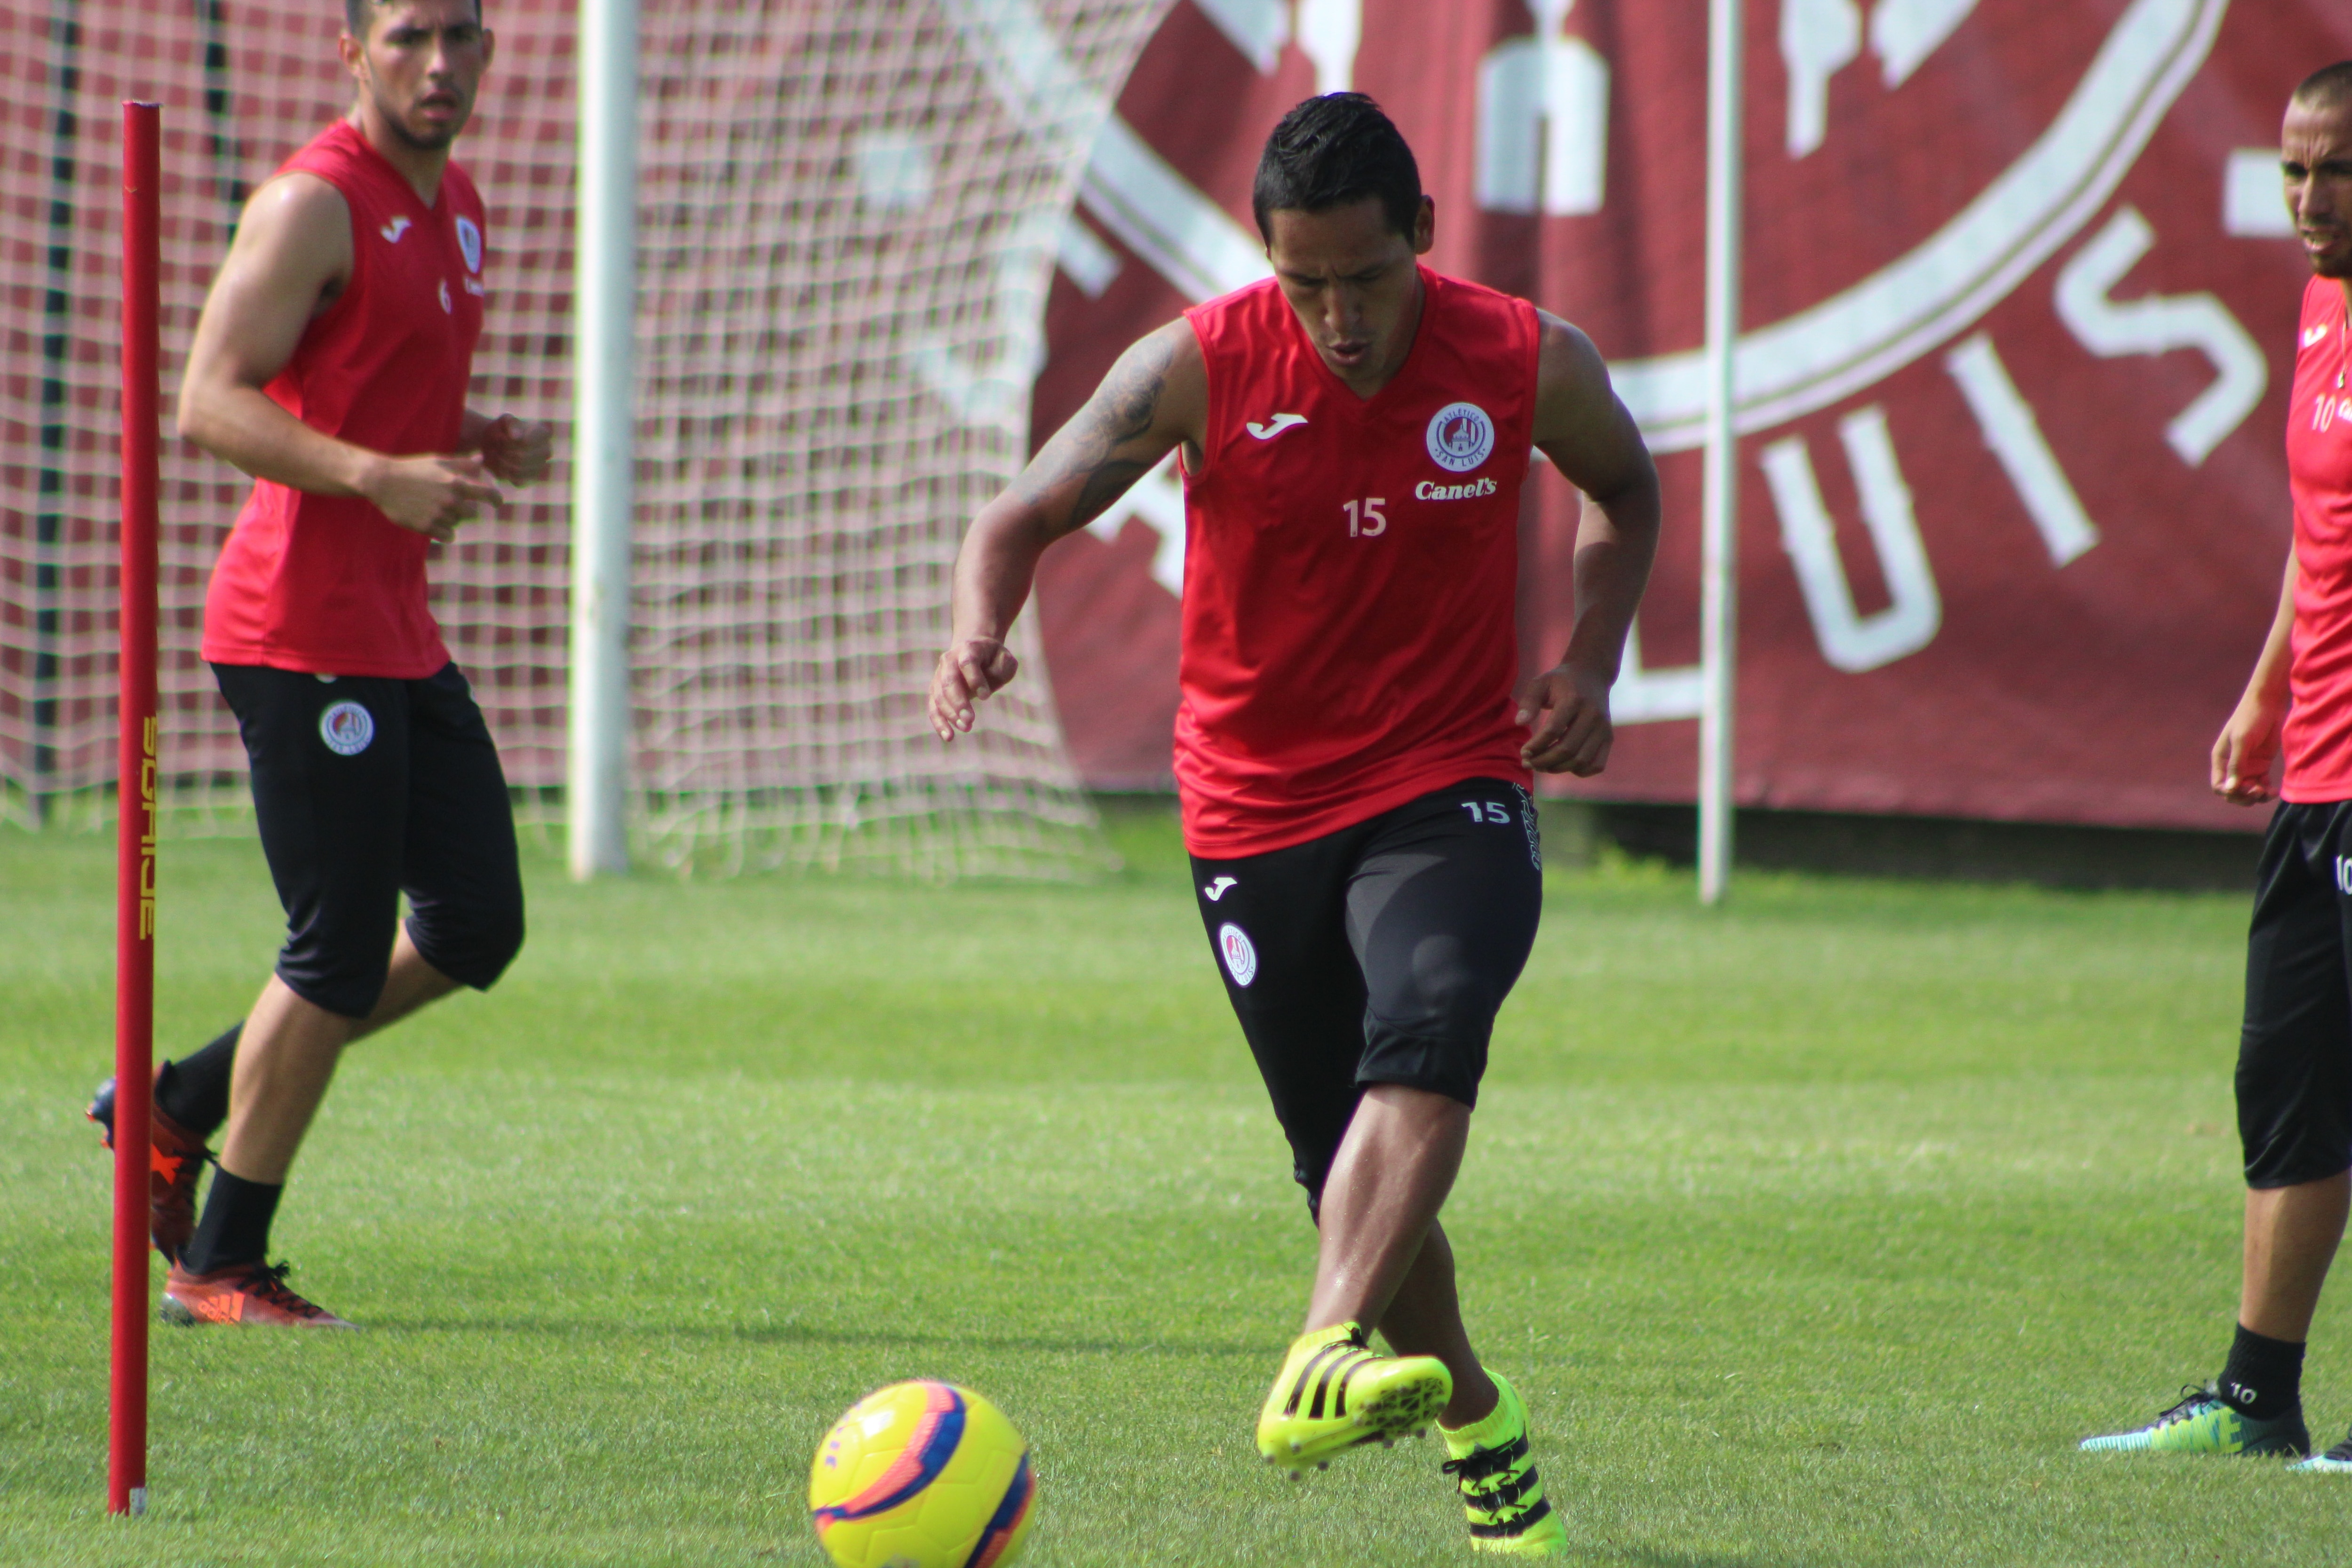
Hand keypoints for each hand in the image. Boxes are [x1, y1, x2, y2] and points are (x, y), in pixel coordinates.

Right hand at [360, 454, 504, 542]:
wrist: (383, 481)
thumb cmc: (413, 469)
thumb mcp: (438, 462)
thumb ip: (462, 464)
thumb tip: (482, 460)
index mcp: (456, 482)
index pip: (488, 494)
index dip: (496, 499)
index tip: (497, 503)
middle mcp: (451, 499)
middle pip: (471, 514)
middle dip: (462, 510)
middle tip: (444, 502)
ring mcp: (439, 514)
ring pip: (456, 524)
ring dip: (449, 519)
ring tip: (431, 507)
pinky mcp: (427, 526)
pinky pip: (448, 536)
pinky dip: (443, 532)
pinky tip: (432, 521)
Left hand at [476, 414, 553, 485]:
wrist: (496, 442)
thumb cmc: (502, 429)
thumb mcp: (504, 421)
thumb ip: (510, 423)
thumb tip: (515, 437)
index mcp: (544, 434)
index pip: (526, 443)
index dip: (508, 442)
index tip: (500, 437)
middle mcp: (546, 451)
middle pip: (521, 458)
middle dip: (503, 453)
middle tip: (494, 446)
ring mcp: (540, 466)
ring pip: (518, 470)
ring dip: (501, 462)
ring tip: (494, 454)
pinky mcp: (530, 478)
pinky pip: (517, 480)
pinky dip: (503, 473)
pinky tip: (498, 464)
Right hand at [929, 636, 1019, 742]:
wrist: (974, 652)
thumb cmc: (993, 659)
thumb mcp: (1005, 660)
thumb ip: (1000, 670)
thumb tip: (982, 693)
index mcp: (968, 648)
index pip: (967, 663)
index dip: (975, 679)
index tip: (985, 697)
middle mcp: (949, 660)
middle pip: (949, 681)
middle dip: (958, 702)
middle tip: (970, 719)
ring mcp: (940, 675)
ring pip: (939, 696)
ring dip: (951, 714)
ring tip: (966, 727)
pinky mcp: (936, 690)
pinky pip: (934, 707)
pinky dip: (939, 723)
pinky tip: (948, 737)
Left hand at [1516, 662, 1613, 775]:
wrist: (1592, 675)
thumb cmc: (1561, 681)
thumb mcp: (1541, 683)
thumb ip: (1529, 701)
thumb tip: (1519, 722)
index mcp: (1574, 699)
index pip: (1553, 730)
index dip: (1536, 745)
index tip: (1524, 752)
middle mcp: (1593, 715)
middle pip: (1567, 749)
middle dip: (1544, 761)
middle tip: (1528, 763)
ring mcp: (1604, 728)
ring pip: (1581, 760)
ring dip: (1558, 768)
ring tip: (1541, 766)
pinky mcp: (1609, 738)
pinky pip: (1596, 764)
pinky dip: (1579, 771)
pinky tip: (1563, 765)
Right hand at [2212, 691, 2284, 804]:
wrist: (2268, 704)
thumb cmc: (2250, 719)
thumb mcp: (2242, 741)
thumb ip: (2236, 765)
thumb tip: (2230, 789)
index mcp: (2221, 760)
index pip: (2219, 785)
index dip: (2228, 792)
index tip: (2243, 789)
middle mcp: (2232, 765)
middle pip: (2233, 791)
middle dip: (2244, 796)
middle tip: (2257, 791)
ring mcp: (2248, 766)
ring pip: (2249, 790)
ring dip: (2257, 795)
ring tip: (2268, 792)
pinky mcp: (2262, 764)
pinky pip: (2262, 784)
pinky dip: (2267, 790)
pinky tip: (2274, 790)